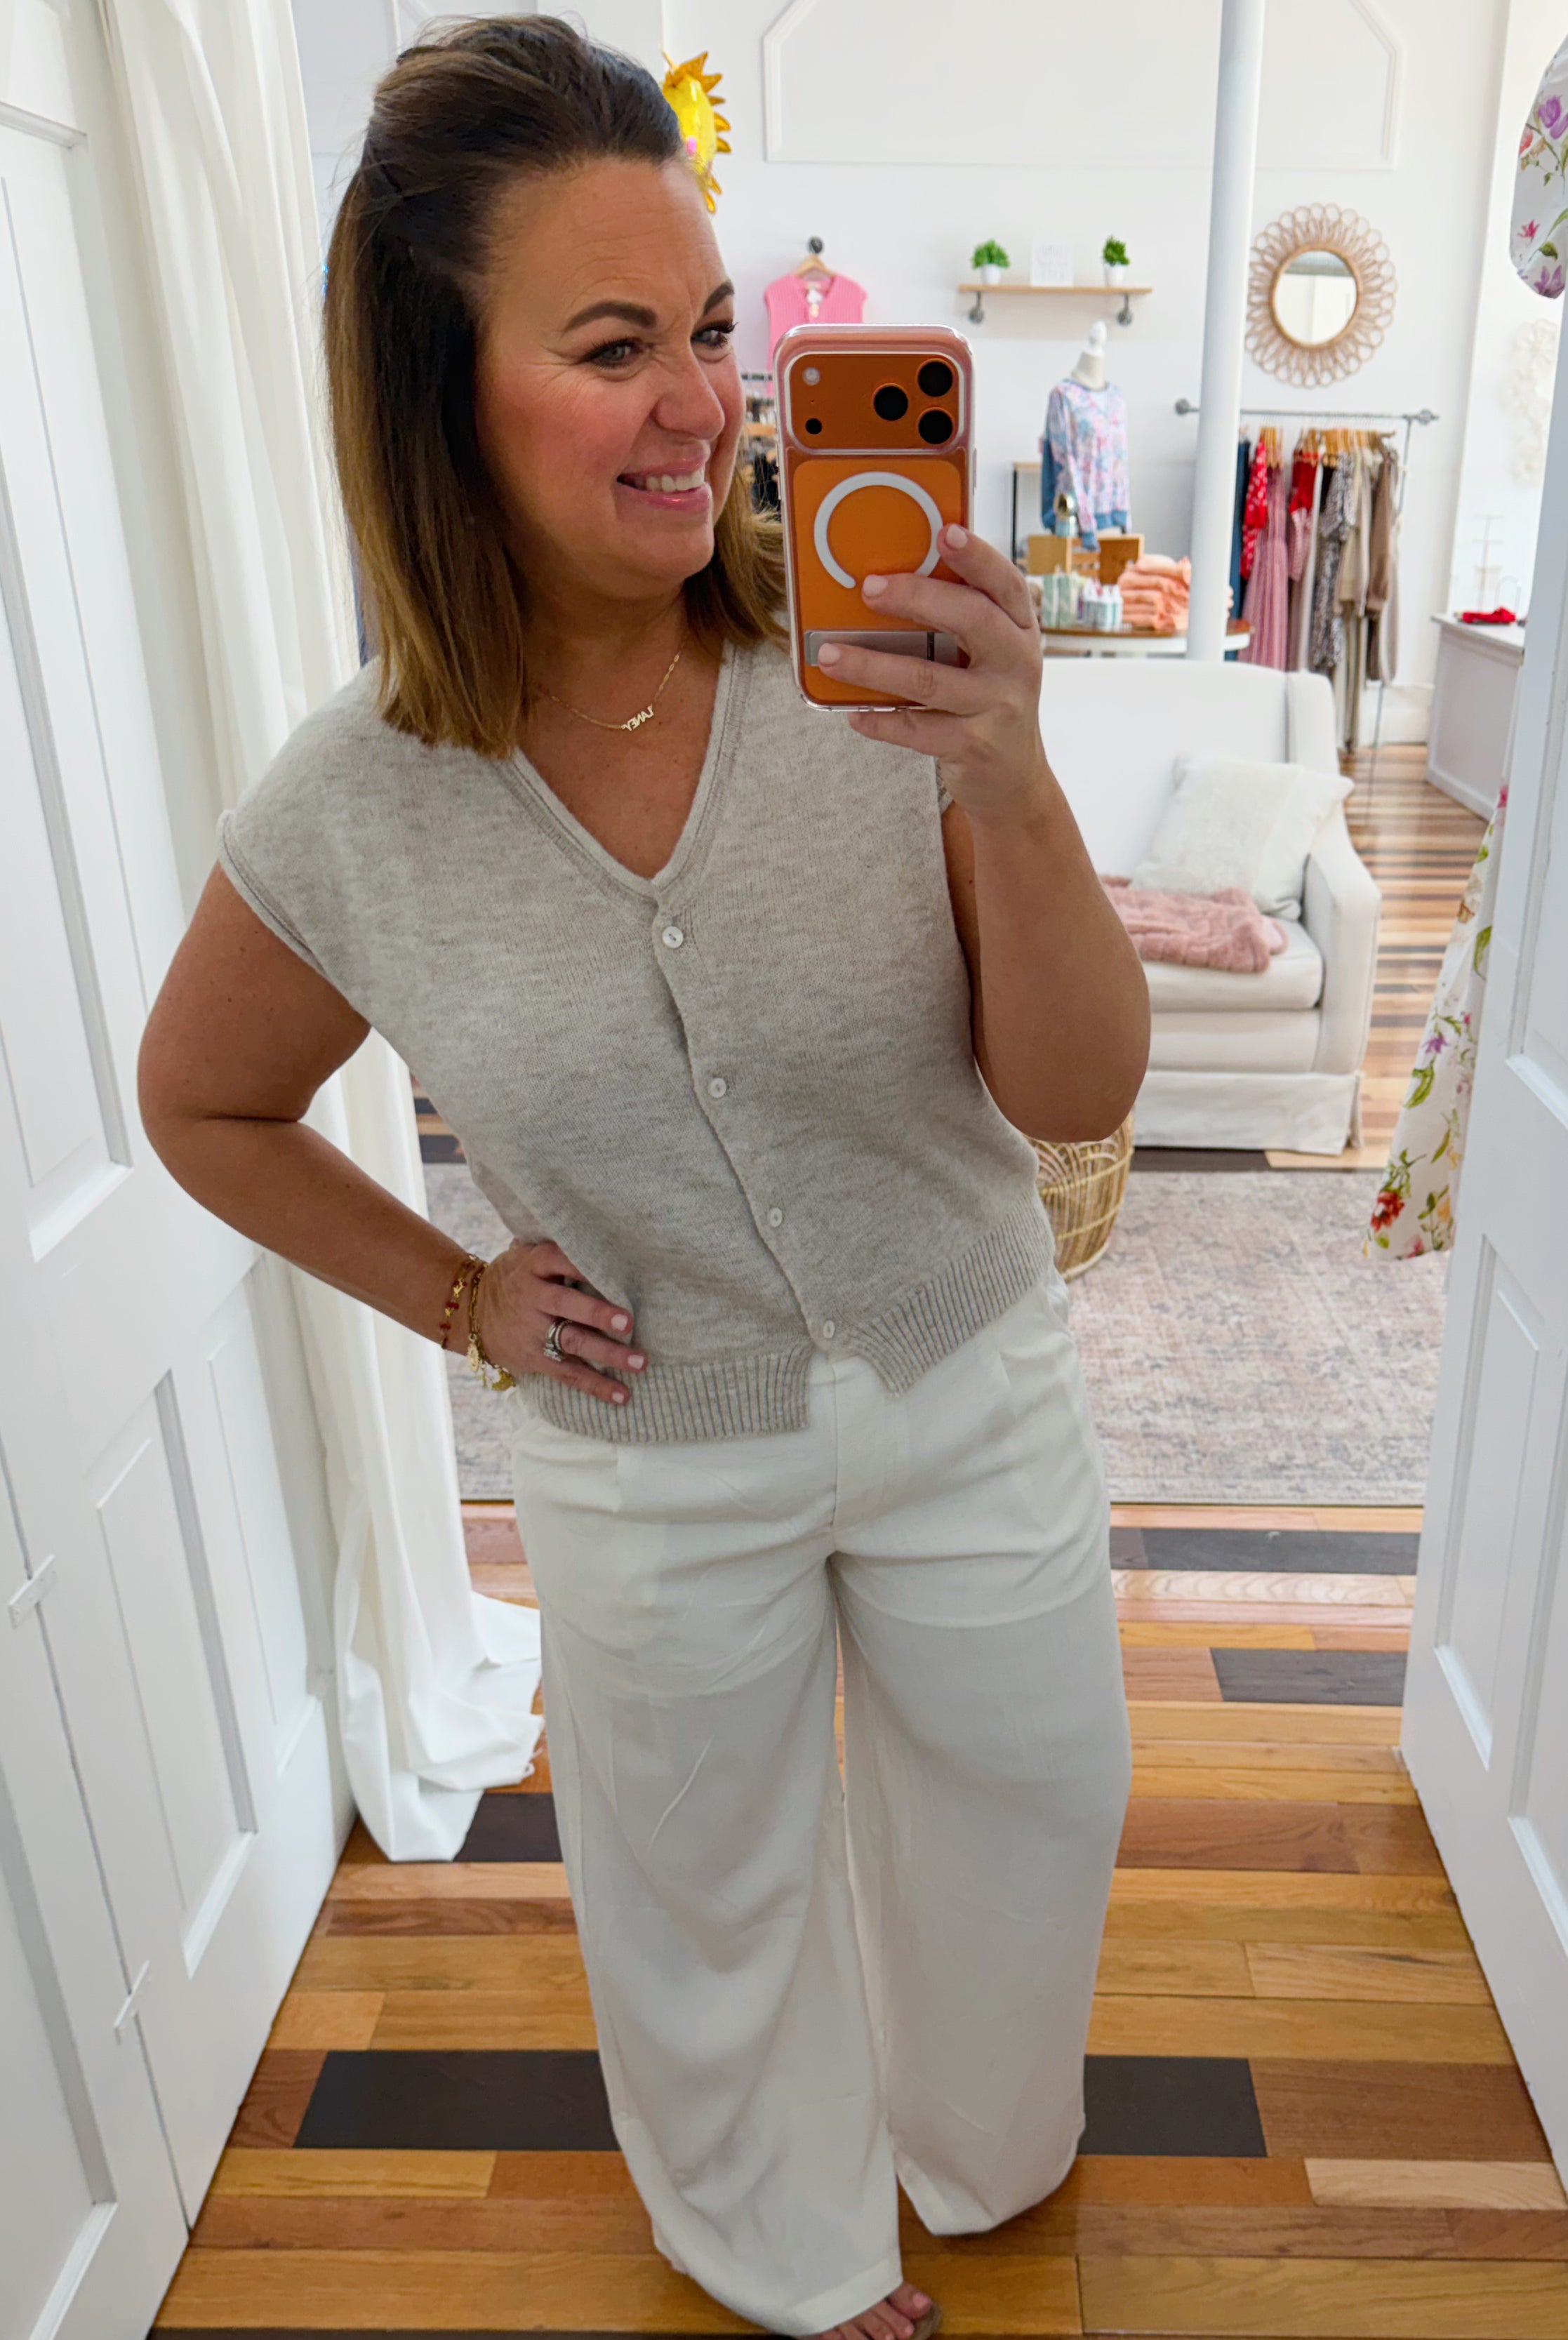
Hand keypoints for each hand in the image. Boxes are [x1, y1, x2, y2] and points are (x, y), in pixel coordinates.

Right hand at [468, 1239, 644, 1407]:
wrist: (469, 1313)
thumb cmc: (515, 1277)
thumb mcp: (525, 1255)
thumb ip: (556, 1249)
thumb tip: (602, 1230)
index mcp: (532, 1265)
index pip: (558, 1259)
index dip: (582, 1264)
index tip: (612, 1268)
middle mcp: (532, 1297)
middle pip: (567, 1305)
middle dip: (597, 1314)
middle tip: (628, 1322)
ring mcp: (534, 1331)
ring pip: (573, 1342)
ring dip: (608, 1354)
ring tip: (639, 1362)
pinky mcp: (536, 1359)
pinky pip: (569, 1374)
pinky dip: (596, 1385)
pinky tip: (622, 1395)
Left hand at [817, 524, 1049, 823]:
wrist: (1014, 778)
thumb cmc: (990, 702)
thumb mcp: (992, 657)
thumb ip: (963, 621)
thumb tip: (891, 579)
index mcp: (1021, 630)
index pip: (1006, 583)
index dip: (977, 556)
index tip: (945, 531)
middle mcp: (1016, 664)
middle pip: (971, 619)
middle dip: (917, 597)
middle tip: (868, 588)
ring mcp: (997, 707)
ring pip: (929, 680)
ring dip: (872, 665)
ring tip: (829, 654)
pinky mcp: (973, 747)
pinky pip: (916, 730)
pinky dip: (880, 721)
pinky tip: (853, 714)